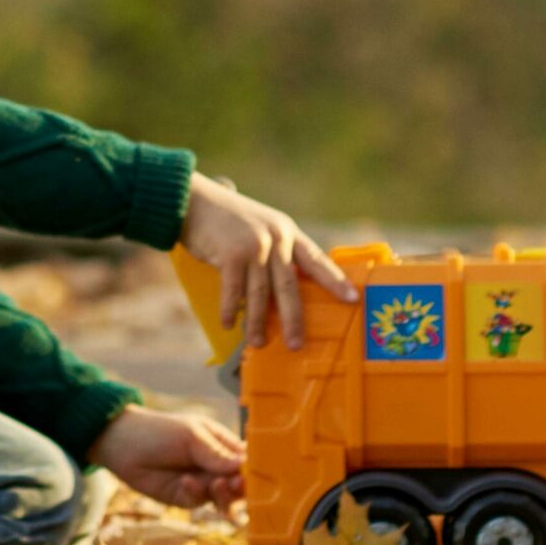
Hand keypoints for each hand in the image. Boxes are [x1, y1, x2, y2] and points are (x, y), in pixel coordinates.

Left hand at [86, 404, 245, 507]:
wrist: (122, 444)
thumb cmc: (159, 430)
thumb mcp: (192, 437)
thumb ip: (217, 454)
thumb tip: (244, 466)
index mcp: (223, 445)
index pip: (247, 460)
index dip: (254, 468)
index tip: (257, 474)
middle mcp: (215, 466)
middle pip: (240, 483)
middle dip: (241, 485)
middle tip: (235, 482)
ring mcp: (202, 483)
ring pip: (223, 496)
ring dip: (222, 493)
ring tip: (215, 484)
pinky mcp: (185, 497)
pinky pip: (199, 501)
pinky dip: (195, 493)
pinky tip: (185, 482)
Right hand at [178, 173, 356, 349]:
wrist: (193, 200)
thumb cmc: (225, 217)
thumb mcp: (260, 226)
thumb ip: (274, 250)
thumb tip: (281, 289)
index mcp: (286, 231)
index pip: (316, 259)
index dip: (335, 280)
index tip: (352, 299)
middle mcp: (275, 238)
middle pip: (289, 286)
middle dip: (294, 319)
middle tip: (296, 344)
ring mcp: (253, 246)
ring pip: (261, 294)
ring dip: (258, 322)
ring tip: (257, 342)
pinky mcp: (231, 255)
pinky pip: (234, 292)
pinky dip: (231, 310)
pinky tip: (229, 324)